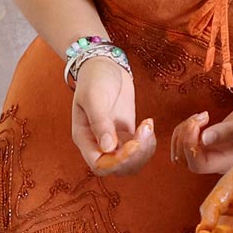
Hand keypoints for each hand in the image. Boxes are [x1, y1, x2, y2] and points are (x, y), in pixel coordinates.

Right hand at [70, 56, 156, 175]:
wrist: (104, 65)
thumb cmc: (94, 78)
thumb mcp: (94, 97)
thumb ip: (99, 122)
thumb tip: (107, 147)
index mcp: (84, 138)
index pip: (99, 165)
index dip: (117, 162)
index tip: (132, 144)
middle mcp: (97, 143)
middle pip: (117, 168)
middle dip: (135, 156)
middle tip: (144, 132)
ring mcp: (113, 139)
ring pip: (131, 162)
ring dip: (144, 150)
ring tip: (147, 126)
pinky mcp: (126, 133)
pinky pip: (139, 150)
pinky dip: (148, 143)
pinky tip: (148, 124)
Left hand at [169, 97, 232, 175]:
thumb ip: (227, 132)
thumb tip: (204, 139)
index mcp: (229, 162)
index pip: (198, 165)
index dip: (190, 146)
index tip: (198, 123)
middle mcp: (219, 162)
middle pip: (186, 159)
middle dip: (185, 135)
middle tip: (202, 117)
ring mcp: (213, 153)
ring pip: (182, 151)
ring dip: (184, 131)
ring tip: (202, 116)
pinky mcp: (210, 144)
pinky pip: (188, 142)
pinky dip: (187, 128)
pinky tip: (202, 118)